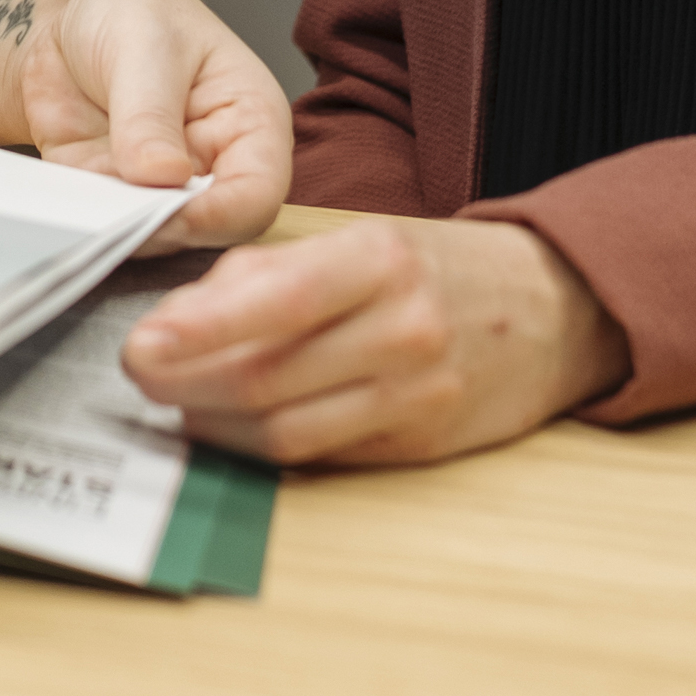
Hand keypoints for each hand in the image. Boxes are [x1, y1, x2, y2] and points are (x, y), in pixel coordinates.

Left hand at [0, 0, 290, 250]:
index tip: (176, 216)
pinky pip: (105, 229)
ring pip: (156, 239)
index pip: (257, 190)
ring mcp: (162, 188)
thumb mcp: (143, 43)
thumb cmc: (127, 9)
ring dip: (121, 236)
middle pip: (212, 229)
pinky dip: (86, 228)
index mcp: (250, 120)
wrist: (59, 15)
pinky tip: (64, 214)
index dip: (223, 213)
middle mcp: (215, 165)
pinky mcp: (112, 197)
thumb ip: (151, 112)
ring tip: (88, 215)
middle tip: (121, 221)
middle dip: (168, 233)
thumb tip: (164, 177)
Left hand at [122, 216, 630, 464]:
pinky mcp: (419, 445)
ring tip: (180, 404)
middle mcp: (402, 330)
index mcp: (380, 261)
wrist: (554, 312)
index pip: (272, 303)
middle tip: (141, 376)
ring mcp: (415, 395)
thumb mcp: (362, 240)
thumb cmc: (440, 269)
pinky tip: (234, 427)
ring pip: (286, 430)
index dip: (195, 331)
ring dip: (216, 425)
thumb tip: (182, 317)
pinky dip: (264, 446)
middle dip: (186, 383)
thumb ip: (270, 273)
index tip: (141, 342)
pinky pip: (320, 455)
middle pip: (266, 377)